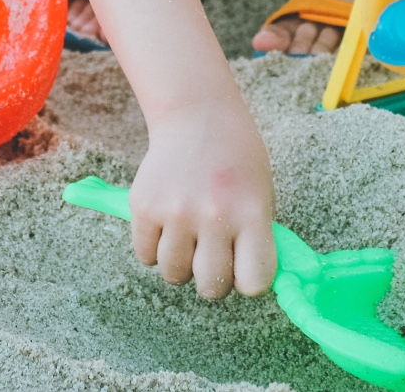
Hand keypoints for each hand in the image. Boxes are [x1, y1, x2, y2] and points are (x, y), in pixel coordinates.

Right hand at [127, 96, 277, 298]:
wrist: (197, 116)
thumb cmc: (236, 160)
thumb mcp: (260, 195)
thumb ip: (255, 239)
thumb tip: (248, 284)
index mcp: (251, 213)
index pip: (254, 282)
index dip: (249, 281)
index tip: (244, 268)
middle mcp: (213, 215)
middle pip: (211, 287)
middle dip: (212, 278)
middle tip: (212, 256)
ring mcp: (176, 212)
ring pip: (174, 274)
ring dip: (181, 263)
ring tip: (188, 237)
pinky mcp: (144, 206)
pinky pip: (145, 255)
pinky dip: (154, 248)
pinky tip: (167, 226)